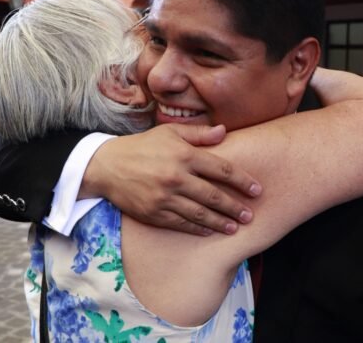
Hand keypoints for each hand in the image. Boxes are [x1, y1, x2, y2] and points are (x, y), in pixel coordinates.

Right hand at [85, 124, 261, 235]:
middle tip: (250, 215)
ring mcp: (165, 198)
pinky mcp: (154, 214)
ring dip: (221, 222)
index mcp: (184, 155)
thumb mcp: (169, 132)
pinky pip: (181, 224)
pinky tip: (209, 230)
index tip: (256, 190)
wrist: (106, 166)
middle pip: (214, 196)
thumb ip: (199, 134)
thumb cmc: (142, 146)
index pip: (221, 170)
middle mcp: (177, 177)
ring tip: (235, 227)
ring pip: (200, 214)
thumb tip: (224, 132)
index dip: (242, 181)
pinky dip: (197, 228)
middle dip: (235, 207)